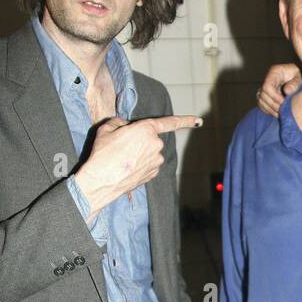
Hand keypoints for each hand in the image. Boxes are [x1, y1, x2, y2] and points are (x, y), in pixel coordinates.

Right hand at [74, 114, 202, 218]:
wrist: (101, 180)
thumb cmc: (103, 153)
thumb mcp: (107, 129)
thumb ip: (120, 123)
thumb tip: (125, 126)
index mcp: (146, 129)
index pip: (170, 122)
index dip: (186, 121)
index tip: (199, 121)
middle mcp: (156, 144)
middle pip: (151, 138)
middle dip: (140, 140)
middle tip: (121, 146)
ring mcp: (157, 161)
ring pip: (150, 151)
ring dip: (140, 153)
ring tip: (122, 159)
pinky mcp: (154, 173)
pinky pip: (149, 164)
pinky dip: (140, 164)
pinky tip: (127, 168)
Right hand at [257, 63, 301, 116]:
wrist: (300, 79)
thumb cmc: (301, 76)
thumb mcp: (300, 77)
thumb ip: (295, 83)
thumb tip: (286, 91)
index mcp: (274, 72)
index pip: (267, 86)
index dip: (274, 96)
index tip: (283, 102)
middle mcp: (268, 79)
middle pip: (262, 95)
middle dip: (272, 105)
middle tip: (283, 110)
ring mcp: (265, 88)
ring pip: (261, 101)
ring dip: (270, 109)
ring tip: (281, 113)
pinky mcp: (266, 95)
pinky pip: (262, 105)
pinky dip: (268, 111)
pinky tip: (277, 113)